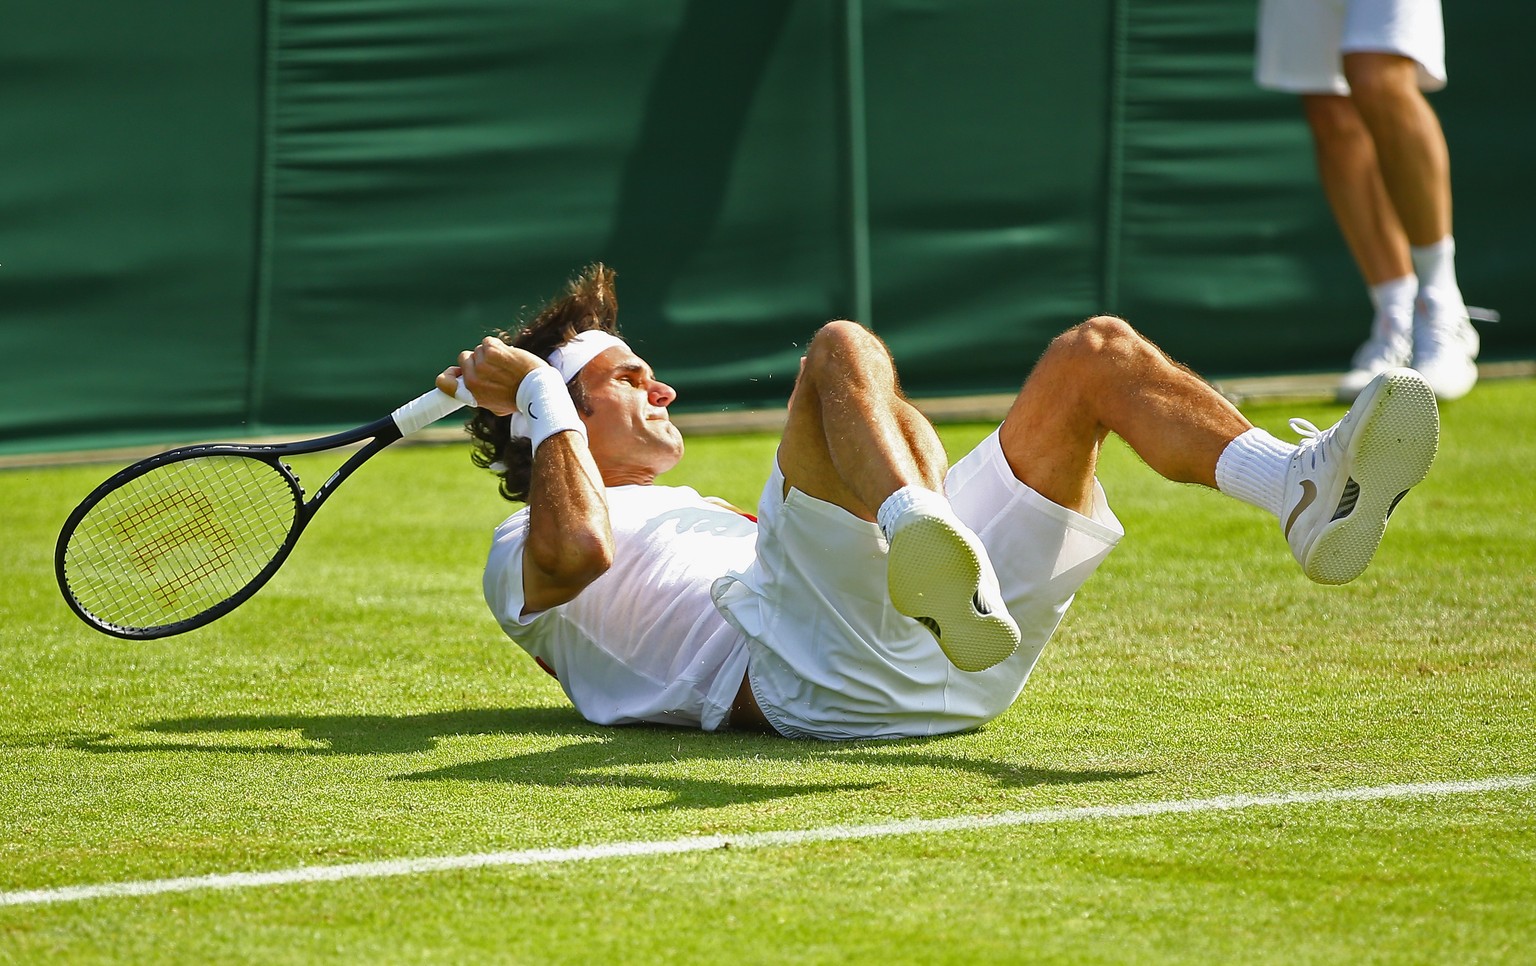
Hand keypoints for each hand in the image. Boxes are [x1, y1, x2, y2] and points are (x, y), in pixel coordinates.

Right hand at [437, 336, 552, 415]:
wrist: (537, 391)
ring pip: (479, 349)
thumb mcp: (494, 405)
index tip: (457, 372)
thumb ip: (480, 393)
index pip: (442, 381)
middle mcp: (472, 378)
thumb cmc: (518, 400)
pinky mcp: (493, 350)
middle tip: (495, 368)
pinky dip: (498, 346)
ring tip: (507, 365)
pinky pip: (489, 342)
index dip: (448, 374)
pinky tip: (510, 356)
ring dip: (491, 353)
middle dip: (477, 361)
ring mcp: (481, 363)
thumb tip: (471, 383)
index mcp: (469, 393)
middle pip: (464, 358)